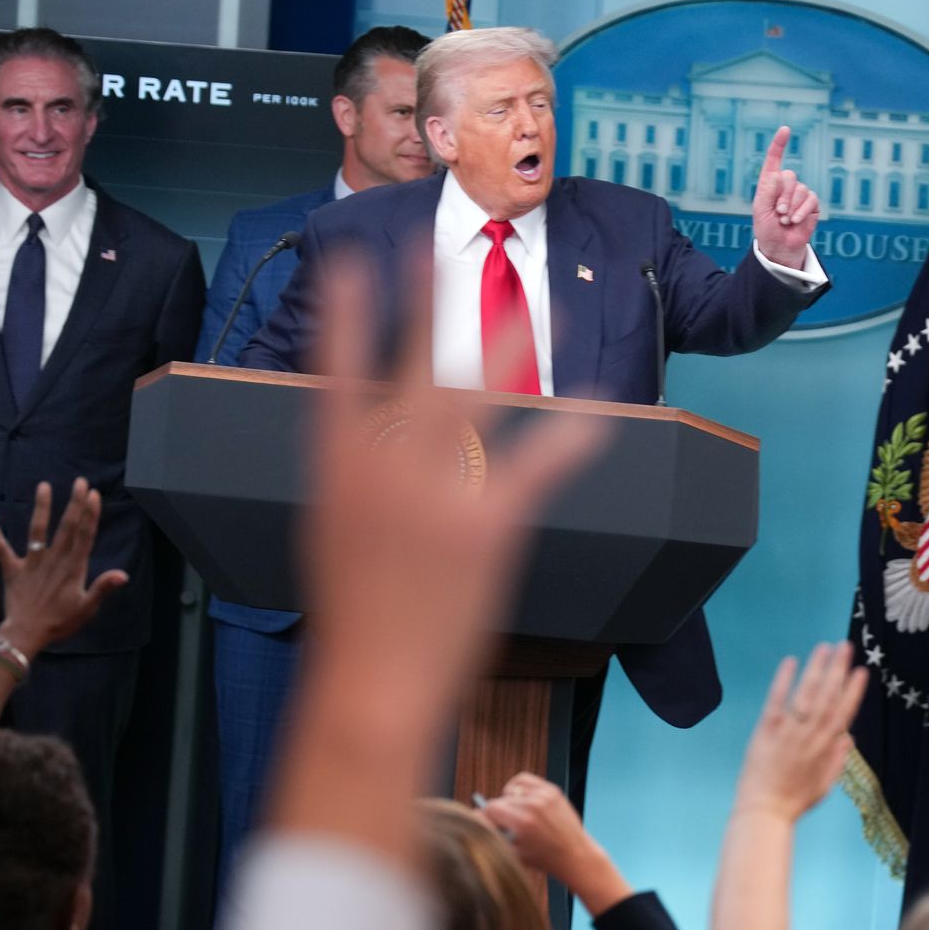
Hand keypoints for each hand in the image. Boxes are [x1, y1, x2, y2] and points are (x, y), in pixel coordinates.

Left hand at [0, 478, 127, 656]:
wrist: (25, 634)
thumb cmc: (60, 623)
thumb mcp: (87, 608)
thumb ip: (103, 588)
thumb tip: (123, 574)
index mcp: (73, 568)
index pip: (84, 535)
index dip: (89, 514)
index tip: (93, 494)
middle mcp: (53, 559)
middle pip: (66, 527)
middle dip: (74, 504)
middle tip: (79, 482)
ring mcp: (32, 563)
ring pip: (38, 530)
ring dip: (41, 508)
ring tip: (43, 486)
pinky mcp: (13, 570)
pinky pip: (1, 549)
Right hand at [299, 251, 607, 720]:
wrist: (372, 682)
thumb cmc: (352, 614)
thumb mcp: (331, 530)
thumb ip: (356, 473)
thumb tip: (373, 434)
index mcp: (334, 465)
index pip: (336, 368)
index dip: (347, 312)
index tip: (351, 263)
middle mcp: (386, 464)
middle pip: (414, 362)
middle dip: (428, 299)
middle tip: (442, 247)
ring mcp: (439, 490)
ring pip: (478, 396)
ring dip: (505, 343)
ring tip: (529, 304)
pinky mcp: (491, 523)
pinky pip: (541, 462)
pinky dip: (573, 433)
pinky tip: (597, 409)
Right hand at [481, 772, 597, 881]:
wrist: (575, 855)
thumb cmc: (546, 859)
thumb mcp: (513, 853)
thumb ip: (493, 836)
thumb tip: (475, 821)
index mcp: (523, 821)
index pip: (490, 808)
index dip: (484, 818)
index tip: (484, 824)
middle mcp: (533, 805)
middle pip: (499, 800)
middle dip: (496, 814)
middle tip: (502, 826)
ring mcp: (544, 795)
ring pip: (510, 790)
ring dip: (507, 801)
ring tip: (514, 815)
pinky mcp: (552, 790)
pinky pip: (525, 780)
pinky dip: (518, 787)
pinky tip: (520, 800)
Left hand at [733, 641, 867, 822]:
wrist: (765, 813)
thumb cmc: (794, 801)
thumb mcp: (824, 784)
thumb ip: (837, 760)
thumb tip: (849, 737)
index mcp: (826, 749)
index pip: (844, 713)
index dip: (853, 691)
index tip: (862, 671)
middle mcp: (811, 737)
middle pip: (828, 697)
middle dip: (838, 670)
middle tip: (846, 646)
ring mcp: (790, 733)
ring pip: (807, 695)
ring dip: (817, 669)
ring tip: (825, 647)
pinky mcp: (767, 731)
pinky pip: (777, 701)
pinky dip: (784, 681)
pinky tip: (791, 662)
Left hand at [751, 126, 818, 268]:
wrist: (780, 246)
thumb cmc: (767, 228)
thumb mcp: (761, 209)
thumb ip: (768, 191)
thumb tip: (780, 174)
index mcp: (770, 182)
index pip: (774, 159)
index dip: (779, 144)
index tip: (786, 129)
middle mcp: (786, 185)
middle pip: (789, 176)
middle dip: (783, 196)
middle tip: (778, 213)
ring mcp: (800, 194)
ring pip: (801, 189)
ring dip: (791, 206)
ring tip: (785, 220)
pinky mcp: (812, 204)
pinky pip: (810, 199)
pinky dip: (802, 211)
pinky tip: (795, 221)